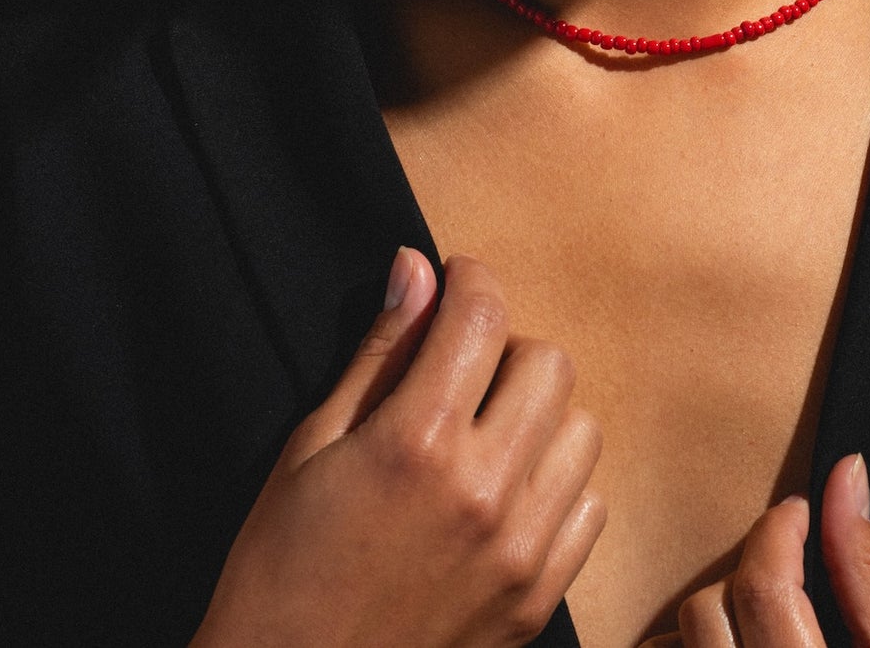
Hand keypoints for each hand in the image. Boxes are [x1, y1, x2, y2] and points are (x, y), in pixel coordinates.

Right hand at [192, 249, 605, 647]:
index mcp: (418, 444)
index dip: (469, 279)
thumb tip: (417, 269)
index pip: (482, 316)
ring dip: (539, 416)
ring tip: (487, 435)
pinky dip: (557, 487)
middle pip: (549, 363)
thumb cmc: (280, 570)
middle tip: (463, 370)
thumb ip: (380, 353)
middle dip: (507, 347)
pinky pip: (589, 507)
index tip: (455, 281)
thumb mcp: (310, 447)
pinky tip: (506, 494)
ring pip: (581, 430)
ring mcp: (520, 552)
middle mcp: (483, 492)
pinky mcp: (537, 600)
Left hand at [641, 455, 869, 646]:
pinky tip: (728, 641)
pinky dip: (683, 646)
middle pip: (708, 610)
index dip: (781, 529)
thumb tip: (848, 474)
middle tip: (788, 563)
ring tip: (756, 614)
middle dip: (749, 572)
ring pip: (674, 643)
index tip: (801, 510)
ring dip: (708, 616)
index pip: (764, 588)